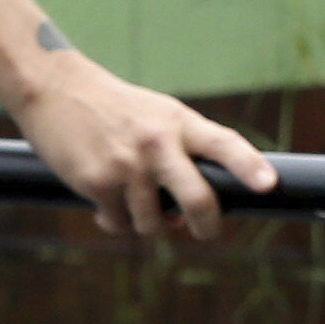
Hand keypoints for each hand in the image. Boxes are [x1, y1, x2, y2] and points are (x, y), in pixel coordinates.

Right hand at [10, 51, 274, 238]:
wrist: (56, 90)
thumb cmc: (111, 108)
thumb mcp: (154, 116)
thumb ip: (178, 153)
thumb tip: (183, 213)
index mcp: (178, 122)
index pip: (224, 144)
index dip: (249, 166)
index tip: (268, 185)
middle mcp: (158, 144)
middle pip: (197, 198)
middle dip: (206, 224)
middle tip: (207, 233)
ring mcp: (128, 166)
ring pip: (154, 222)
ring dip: (148, 224)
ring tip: (136, 207)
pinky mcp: (97, 183)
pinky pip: (118, 223)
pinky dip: (114, 221)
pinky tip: (105, 205)